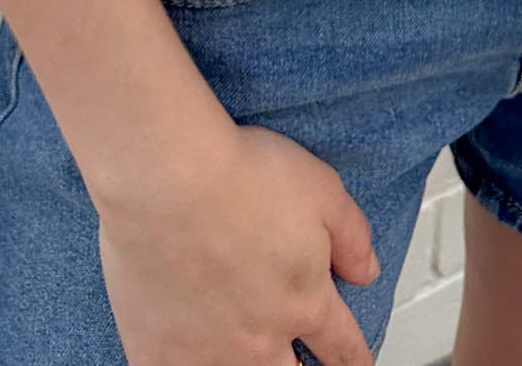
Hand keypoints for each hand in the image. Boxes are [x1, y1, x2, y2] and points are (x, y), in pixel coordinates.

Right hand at [96, 120, 379, 365]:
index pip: (341, 346)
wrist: (166, 178)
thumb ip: (351, 236)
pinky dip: (186, 364)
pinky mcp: (155, 348)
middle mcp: (259, 338)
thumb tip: (366, 269)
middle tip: (300, 362)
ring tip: (245, 355)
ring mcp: (205, 349)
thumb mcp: (323, 190)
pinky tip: (186, 354)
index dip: (354, 357)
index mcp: (304, 301)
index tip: (357, 362)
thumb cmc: (238, 175)